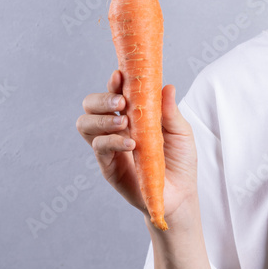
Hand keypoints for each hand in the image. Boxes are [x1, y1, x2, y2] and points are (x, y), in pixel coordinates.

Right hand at [77, 70, 199, 228]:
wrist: (181, 193)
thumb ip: (170, 111)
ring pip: (85, 124)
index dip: (113, 82)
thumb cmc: (180, 160)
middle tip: (120, 103)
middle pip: (90, 106)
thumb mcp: (181, 131)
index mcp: (131, 114)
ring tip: (124, 122)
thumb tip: (167, 86)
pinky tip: (130, 144)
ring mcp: (109, 147)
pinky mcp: (108, 167)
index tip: (120, 75)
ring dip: (101, 118)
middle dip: (101, 99)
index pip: (113, 92)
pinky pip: (99, 148)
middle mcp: (116, 128)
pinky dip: (113, 142)